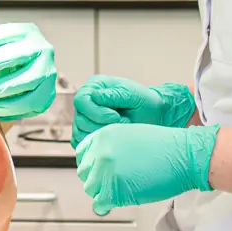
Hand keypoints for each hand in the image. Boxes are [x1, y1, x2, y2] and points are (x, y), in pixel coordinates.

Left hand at [0, 22, 57, 121]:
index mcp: (27, 33)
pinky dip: (9, 109)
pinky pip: (30, 104)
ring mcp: (48, 72)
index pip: (5, 34)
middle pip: (16, 56)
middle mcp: (42, 49)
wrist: (25, 79)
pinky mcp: (49, 94)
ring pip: (24, 82)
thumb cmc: (2, 62)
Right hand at [72, 76, 195, 146]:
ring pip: (80, 133)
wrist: (151, 115)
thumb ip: (114, 95)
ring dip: (101, 135)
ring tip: (120, 130)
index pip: (81, 101)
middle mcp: (85, 101)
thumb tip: (94, 97)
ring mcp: (84, 118)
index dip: (97, 112)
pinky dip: (97, 144)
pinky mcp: (86, 133)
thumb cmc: (143, 102)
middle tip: (123, 124)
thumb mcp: (132, 94)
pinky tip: (113, 138)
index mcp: (94, 86)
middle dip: (102, 126)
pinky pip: (82, 143)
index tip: (116, 116)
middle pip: (79, 119)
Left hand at [74, 123, 218, 215]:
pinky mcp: (113, 191)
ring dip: (103, 192)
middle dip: (97, 179)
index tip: (98, 170)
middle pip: (85, 173)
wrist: (184, 156)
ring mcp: (105, 172)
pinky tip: (120, 200)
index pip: (82, 154)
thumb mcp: (131, 136)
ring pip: (91, 189)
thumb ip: (112, 147)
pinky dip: (107, 206)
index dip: (91, 164)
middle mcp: (100, 152)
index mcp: (104, 135)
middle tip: (112, 182)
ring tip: (121, 190)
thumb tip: (102, 164)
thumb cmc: (166, 147)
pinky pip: (100, 204)